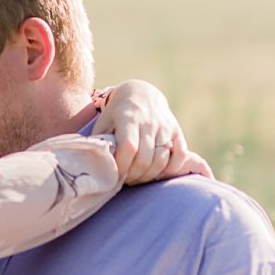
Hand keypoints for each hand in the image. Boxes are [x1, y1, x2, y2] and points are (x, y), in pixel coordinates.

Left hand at [91, 80, 210, 184]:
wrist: (141, 94)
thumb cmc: (117, 114)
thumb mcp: (104, 122)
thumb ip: (100, 142)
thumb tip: (95, 165)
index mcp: (127, 118)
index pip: (129, 147)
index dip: (122, 166)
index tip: (115, 175)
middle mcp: (148, 122)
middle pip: (145, 158)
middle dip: (135, 175)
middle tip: (127, 180)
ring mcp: (164, 127)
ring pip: (162, 159)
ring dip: (149, 175)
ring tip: (138, 178)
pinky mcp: (176, 131)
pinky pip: (180, 155)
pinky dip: (170, 170)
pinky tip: (158, 174)